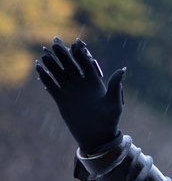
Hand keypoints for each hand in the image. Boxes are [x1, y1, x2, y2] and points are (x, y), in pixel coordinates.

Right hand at [35, 38, 125, 153]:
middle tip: (56, 43)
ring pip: (59, 73)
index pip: (86, 64)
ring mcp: (70, 91)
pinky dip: (45, 77)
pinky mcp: (61, 99)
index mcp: (94, 83)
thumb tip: (123, 69)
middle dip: (64, 55)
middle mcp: (81, 84)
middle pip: (70, 66)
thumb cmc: (109, 121)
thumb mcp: (114, 103)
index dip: (80, 54)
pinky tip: (38, 68)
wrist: (96, 137)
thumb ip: (116, 86)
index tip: (75, 44)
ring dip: (52, 64)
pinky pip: (51, 85)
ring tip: (45, 55)